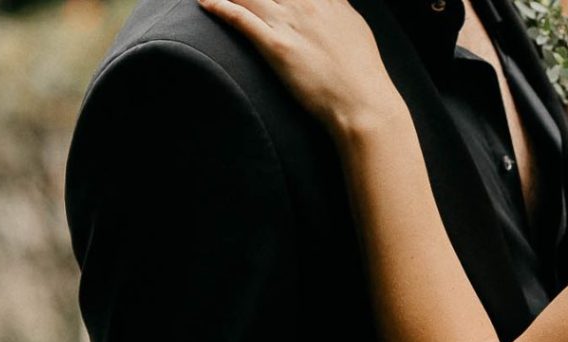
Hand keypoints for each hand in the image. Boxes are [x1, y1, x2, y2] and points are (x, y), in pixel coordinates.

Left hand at [198, 0, 399, 138]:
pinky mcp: (276, 46)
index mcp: (327, 0)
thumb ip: (340, 9)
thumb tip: (335, 2)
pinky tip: (204, 1)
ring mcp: (290, 23)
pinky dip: (219, 6)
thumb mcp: (357, 29)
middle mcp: (307, 5)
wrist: (363, 105)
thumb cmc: (363, 74)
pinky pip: (240, 18)